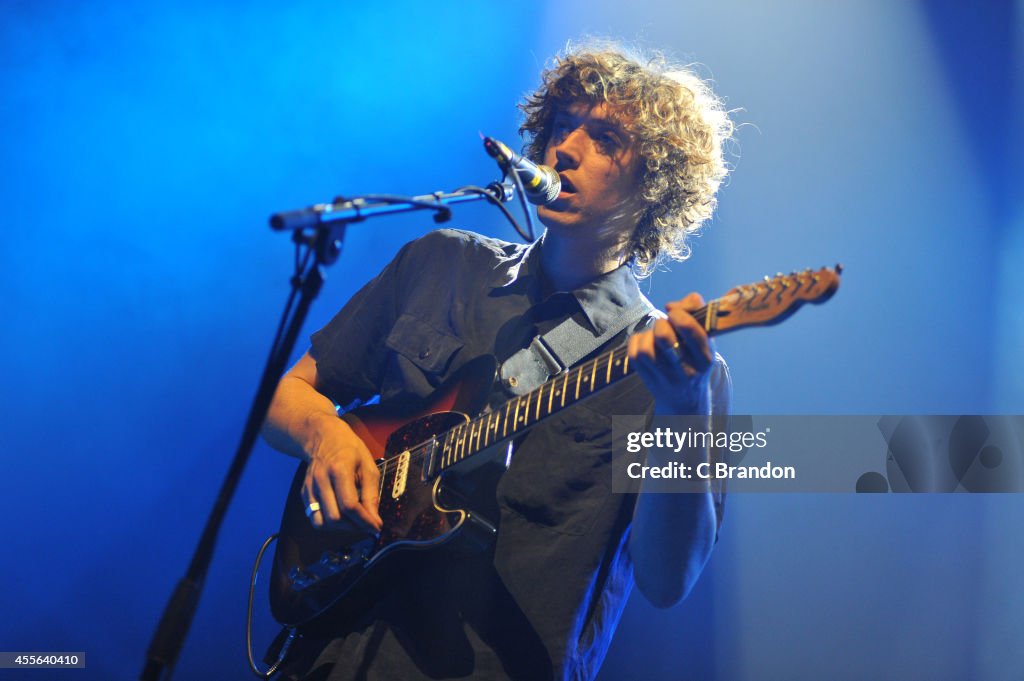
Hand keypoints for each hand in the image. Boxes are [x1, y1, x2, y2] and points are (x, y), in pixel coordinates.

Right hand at [302, 416, 382, 533]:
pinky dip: (330, 523)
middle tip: (367, 525)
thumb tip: (375, 519)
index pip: (349, 505)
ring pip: (322, 522)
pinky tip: (342, 516)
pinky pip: (315, 518)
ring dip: (341, 528)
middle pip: (334, 517)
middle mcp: (321, 480)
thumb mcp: (368, 466)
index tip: (376, 527)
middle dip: (354, 527)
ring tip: (355, 523)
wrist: (323, 437)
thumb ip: (371, 494)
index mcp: (339, 469)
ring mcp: (310, 488)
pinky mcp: (304, 494)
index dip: (364, 521)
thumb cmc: (349, 449)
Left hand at [627, 293, 713, 414]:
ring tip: (655, 336)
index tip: (676, 313)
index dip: (680, 316)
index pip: (692, 332)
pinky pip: (634, 354)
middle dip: (662, 324)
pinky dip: (637, 342)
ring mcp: (665, 377)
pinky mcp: (646, 378)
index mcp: (705, 358)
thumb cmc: (695, 358)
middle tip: (665, 325)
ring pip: (646, 349)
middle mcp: (686, 370)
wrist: (685, 398)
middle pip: (664, 337)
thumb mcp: (705, 338)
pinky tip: (646, 343)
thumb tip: (671, 306)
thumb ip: (695, 312)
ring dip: (648, 335)